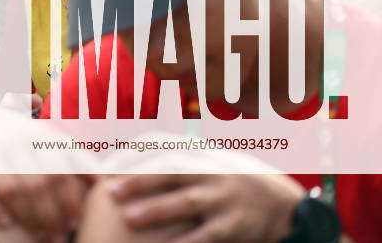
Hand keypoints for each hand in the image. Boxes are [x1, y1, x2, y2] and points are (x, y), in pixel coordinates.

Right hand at [0, 107, 90, 235]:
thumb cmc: (18, 140)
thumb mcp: (45, 141)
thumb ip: (73, 159)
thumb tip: (102, 181)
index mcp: (35, 135)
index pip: (58, 170)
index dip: (69, 199)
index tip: (75, 222)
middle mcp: (11, 140)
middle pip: (37, 183)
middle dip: (51, 214)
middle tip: (58, 236)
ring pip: (10, 189)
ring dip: (28, 216)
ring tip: (40, 236)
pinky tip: (5, 223)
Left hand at [105, 173, 304, 242]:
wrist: (280, 203)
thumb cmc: (226, 182)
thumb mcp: (203, 163)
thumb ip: (169, 160)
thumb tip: (122, 159)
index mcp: (197, 155)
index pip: (159, 149)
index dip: (130, 156)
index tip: (103, 167)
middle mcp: (209, 172)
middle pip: (169, 172)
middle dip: (138, 180)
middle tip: (108, 189)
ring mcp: (223, 198)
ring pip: (187, 202)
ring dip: (158, 209)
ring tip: (131, 217)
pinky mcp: (235, 225)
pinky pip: (208, 235)